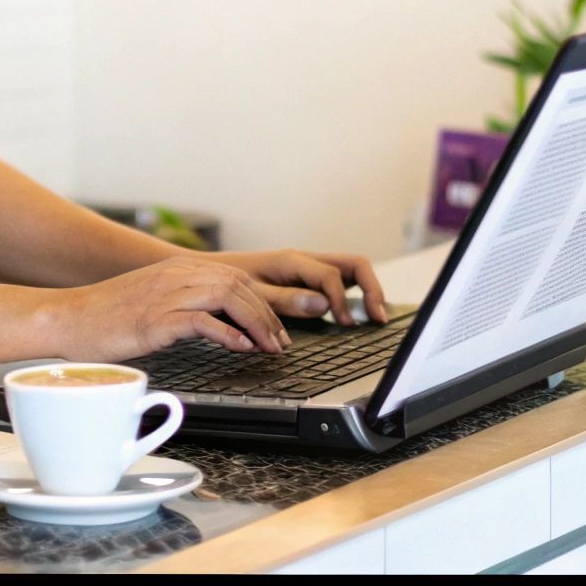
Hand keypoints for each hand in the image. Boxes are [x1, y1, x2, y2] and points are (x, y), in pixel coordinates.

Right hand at [44, 257, 290, 361]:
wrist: (66, 319)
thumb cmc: (105, 318)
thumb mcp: (152, 303)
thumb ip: (184, 306)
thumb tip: (218, 325)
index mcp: (177, 270)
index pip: (234, 278)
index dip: (262, 303)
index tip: (275, 329)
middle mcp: (175, 276)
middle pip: (238, 286)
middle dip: (267, 315)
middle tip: (280, 342)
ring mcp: (165, 295)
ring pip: (228, 297)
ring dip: (256, 323)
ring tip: (268, 347)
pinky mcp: (155, 319)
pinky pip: (202, 320)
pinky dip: (228, 333)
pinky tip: (241, 348)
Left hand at [208, 250, 388, 325]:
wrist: (206, 272)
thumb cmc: (225, 281)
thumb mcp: (252, 292)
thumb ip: (286, 299)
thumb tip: (323, 304)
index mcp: (293, 260)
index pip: (332, 276)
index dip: (342, 300)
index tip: (346, 324)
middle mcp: (305, 260)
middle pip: (355, 265)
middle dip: (372, 289)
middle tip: (379, 317)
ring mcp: (308, 269)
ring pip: (351, 271)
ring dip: (366, 291)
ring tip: (375, 317)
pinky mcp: (305, 279)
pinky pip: (338, 282)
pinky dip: (352, 296)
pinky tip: (353, 315)